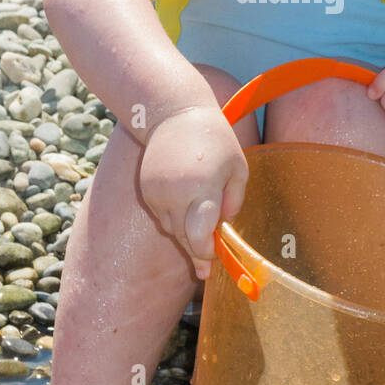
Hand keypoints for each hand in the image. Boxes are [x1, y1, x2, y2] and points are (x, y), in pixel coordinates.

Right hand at [138, 106, 248, 278]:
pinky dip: (173, 219)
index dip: (205, 253)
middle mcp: (175, 194)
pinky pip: (161, 216)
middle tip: (205, 268)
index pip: (199, 234)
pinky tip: (185, 209)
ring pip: (171, 229)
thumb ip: (235, 198)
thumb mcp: (237, 166)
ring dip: (185, 234)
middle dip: (196, 251)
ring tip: (199, 234)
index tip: (212, 260)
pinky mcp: (146, 190)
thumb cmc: (214, 139)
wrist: (173, 115)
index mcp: (202, 188)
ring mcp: (157, 193)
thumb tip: (225, 224)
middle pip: (183, 237)